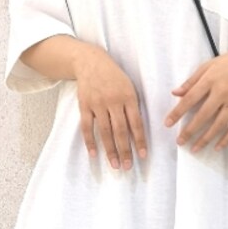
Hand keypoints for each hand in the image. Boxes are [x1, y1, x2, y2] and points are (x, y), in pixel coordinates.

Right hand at [75, 47, 147, 168]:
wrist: (91, 62)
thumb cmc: (114, 77)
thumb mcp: (129, 87)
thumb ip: (133, 108)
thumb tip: (137, 132)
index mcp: (128, 97)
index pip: (136, 123)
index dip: (139, 141)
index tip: (142, 156)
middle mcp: (113, 101)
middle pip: (120, 130)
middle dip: (125, 150)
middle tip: (128, 166)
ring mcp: (97, 104)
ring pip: (104, 131)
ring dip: (110, 150)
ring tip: (115, 165)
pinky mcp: (84, 105)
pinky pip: (87, 127)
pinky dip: (90, 141)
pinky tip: (94, 154)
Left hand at [164, 47, 227, 153]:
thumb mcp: (209, 65)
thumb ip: (192, 80)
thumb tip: (175, 93)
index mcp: (210, 80)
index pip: (190, 98)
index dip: (178, 112)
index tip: (168, 123)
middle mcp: (222, 92)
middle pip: (203, 115)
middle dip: (190, 130)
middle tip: (180, 141)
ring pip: (218, 125)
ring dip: (206, 139)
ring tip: (195, 148)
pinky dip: (226, 139)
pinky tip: (217, 147)